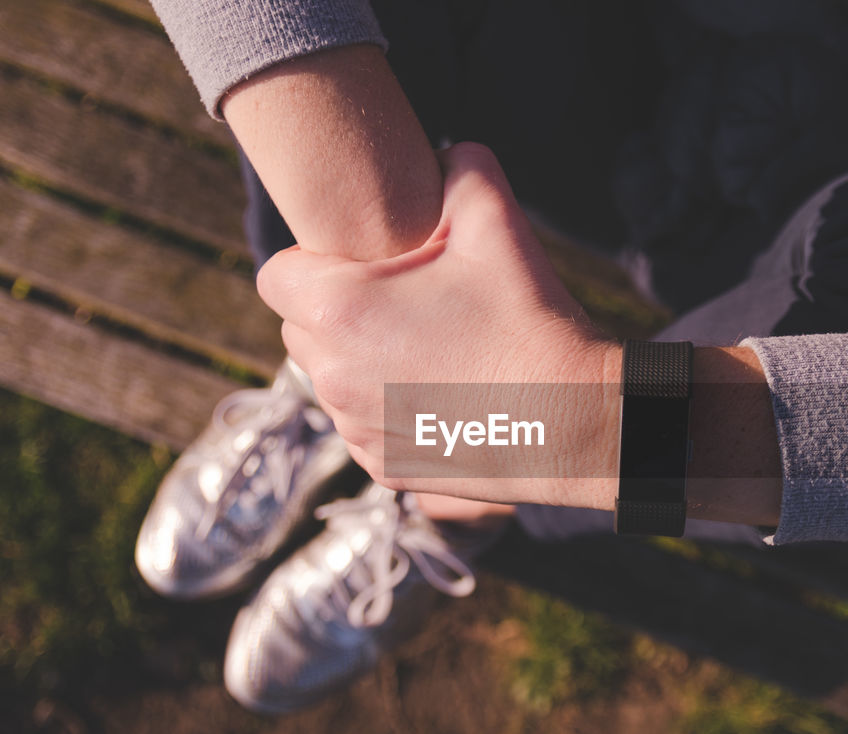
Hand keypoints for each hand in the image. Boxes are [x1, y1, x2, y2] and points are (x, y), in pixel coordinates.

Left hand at [257, 143, 620, 508]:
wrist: (571, 421)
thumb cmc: (528, 321)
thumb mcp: (496, 219)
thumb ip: (458, 164)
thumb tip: (441, 153)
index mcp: (339, 311)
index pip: (276, 275)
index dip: (314, 262)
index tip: (362, 263)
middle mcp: (332, 376)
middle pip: (300, 329)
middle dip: (335, 311)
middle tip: (401, 301)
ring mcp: (355, 428)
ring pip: (330, 379)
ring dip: (360, 361)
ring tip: (427, 347)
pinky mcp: (382, 467)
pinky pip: (362, 425)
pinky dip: (386, 408)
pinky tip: (439, 393)